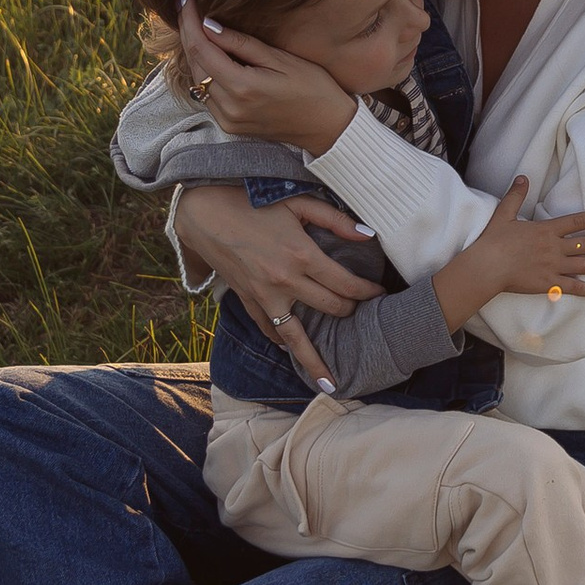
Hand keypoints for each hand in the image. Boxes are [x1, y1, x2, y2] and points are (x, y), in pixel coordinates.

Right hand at [171, 182, 381, 395]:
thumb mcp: (297, 203)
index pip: (346, 284)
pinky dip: (281, 342)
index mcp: (302, 256)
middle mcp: (285, 282)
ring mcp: (265, 296)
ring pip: (296, 337)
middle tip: (361, 311)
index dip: (368, 292)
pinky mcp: (248, 300)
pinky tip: (291, 350)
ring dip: (314, 360)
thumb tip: (369, 236)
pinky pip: (269, 329)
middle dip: (351, 311)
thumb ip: (335, 220)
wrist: (204, 213)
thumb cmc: (252, 202)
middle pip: (330, 308)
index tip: (380, 293)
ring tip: (329, 383)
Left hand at [174, 0, 353, 151]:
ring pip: (197, 80)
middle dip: (189, 33)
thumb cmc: (314, 88)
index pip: (201, 49)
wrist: (328, 127)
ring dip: (195, 53)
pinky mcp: (230, 125)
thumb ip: (242, 44)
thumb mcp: (282, 59)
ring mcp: (228, 120)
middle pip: (194, 64)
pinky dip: (205, 72)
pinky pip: (207, 95)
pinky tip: (211, 54)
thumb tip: (208, 25)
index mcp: (242, 88)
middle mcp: (229, 107)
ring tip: (196, 25)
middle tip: (188, 6)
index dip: (190, 21)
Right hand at [436, 180, 584, 331]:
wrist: (486, 267)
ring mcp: (553, 266)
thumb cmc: (493, 241)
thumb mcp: (504, 214)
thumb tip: (523, 178)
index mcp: (546, 230)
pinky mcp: (549, 284)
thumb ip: (516, 196)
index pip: (578, 221)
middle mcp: (554, 247)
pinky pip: (574, 287)